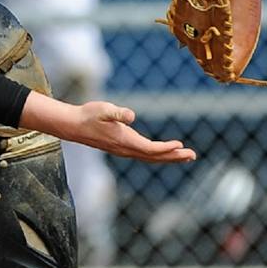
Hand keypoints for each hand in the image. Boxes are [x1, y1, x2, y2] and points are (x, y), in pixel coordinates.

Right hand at [65, 100, 196, 163]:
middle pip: (154, 157)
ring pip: (151, 158)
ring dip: (169, 157)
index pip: (150, 149)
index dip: (166, 148)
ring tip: (185, 156)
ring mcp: (124, 151)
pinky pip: (144, 155)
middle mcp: (126, 149)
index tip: (180, 144)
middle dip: (174, 157)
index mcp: (124, 140)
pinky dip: (158, 155)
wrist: (73, 125)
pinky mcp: (122, 148)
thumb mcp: (102, 109)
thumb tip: (130, 116)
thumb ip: (117, 113)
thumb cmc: (88, 115)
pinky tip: (164, 153)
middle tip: (193, 156)